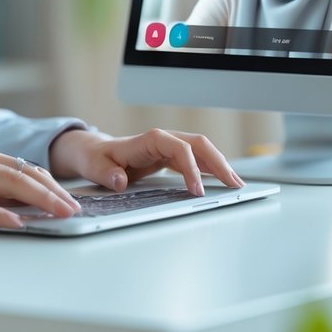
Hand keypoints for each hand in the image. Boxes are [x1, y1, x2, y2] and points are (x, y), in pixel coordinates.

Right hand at [0, 145, 81, 228]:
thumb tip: (18, 205)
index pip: (24, 167)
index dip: (50, 183)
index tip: (69, 198)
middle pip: (23, 173)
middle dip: (53, 191)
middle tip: (74, 208)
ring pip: (8, 182)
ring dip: (37, 199)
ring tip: (58, 213)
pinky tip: (16, 222)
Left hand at [47, 128, 244, 195]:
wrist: (94, 152)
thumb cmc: (95, 158)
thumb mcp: (94, 166)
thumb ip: (106, 173)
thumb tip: (120, 180)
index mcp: (147, 140)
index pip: (178, 148)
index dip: (191, 168)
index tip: (197, 191)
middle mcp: (162, 140)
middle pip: (198, 144)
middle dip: (218, 162)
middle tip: (234, 185)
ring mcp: (168, 147)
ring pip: (201, 150)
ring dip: (220, 165)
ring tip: (237, 186)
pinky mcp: (170, 156)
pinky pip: (196, 159)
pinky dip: (212, 169)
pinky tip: (224, 181)